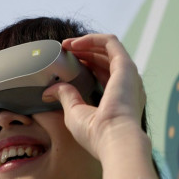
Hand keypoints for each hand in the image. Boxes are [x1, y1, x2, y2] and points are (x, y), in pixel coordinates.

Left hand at [42, 34, 147, 159]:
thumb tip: (50, 90)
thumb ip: (66, 97)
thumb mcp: (75, 113)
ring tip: (66, 45)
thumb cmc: (96, 134)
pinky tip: (73, 44)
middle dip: (84, 53)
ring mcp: (128, 75)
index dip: (84, 66)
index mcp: (119, 99)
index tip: (65, 64)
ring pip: (108, 49)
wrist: (113, 139)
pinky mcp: (126, 66)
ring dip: (86, 44)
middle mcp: (127, 86)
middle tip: (63, 51)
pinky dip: (92, 39)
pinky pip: (110, 43)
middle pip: (105, 60)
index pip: (103, 75)